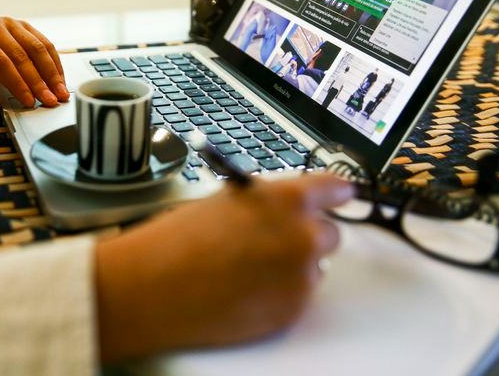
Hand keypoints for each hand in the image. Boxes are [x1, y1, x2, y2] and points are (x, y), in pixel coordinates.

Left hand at [0, 13, 68, 109]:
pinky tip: (60, 80)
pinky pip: (44, 43)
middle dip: (38, 82)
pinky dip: (54, 64)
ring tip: (61, 93)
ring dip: (52, 73)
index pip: (0, 61)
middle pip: (22, 55)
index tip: (29, 101)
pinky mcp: (25, 25)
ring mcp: (11, 22)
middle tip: (50, 101)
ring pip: (37, 48)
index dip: (17, 83)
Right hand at [95, 173, 352, 361]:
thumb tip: (284, 210)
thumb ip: (268, 202)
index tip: (341, 195)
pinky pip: (298, 296)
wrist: (156, 286)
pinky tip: (245, 289)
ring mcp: (301, 277)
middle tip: (274, 242)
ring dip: (293, 266)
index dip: (336, 192)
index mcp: (287, 199)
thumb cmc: (180, 238)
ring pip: (314, 268)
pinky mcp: (291, 311)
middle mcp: (304, 237)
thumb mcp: (229, 199)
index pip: (336, 188)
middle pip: (331, 233)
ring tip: (248, 270)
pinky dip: (280, 293)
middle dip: (307, 235)